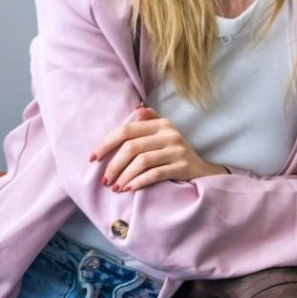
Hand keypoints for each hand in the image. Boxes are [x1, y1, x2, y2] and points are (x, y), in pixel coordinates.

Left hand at [90, 107, 226, 190]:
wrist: (203, 172)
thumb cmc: (175, 153)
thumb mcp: (165, 133)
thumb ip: (150, 120)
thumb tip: (136, 108)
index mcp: (161, 124)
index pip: (126, 130)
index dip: (106, 144)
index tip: (93, 158)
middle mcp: (170, 134)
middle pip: (131, 147)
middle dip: (113, 165)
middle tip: (104, 179)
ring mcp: (177, 150)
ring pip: (141, 161)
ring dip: (124, 176)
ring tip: (115, 187)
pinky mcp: (182, 167)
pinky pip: (155, 174)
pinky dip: (139, 182)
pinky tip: (129, 189)